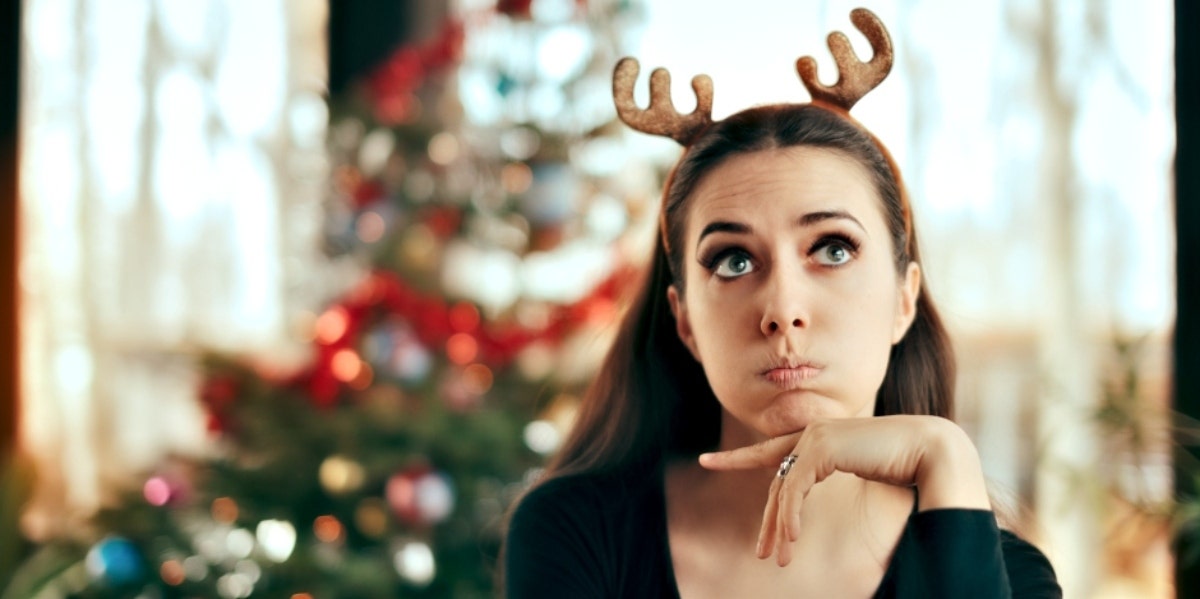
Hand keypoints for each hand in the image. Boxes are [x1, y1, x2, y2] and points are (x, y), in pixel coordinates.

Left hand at [697, 415, 989, 566]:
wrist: (930, 449)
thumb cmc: (904, 464)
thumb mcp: (862, 472)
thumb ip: (836, 475)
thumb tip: (819, 500)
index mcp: (820, 437)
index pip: (772, 452)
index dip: (739, 458)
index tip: (708, 460)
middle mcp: (812, 433)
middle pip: (778, 482)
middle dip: (769, 521)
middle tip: (762, 552)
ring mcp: (814, 436)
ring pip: (784, 488)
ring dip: (781, 527)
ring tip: (779, 558)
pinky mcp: (820, 446)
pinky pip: (795, 488)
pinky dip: (791, 516)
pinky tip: (791, 538)